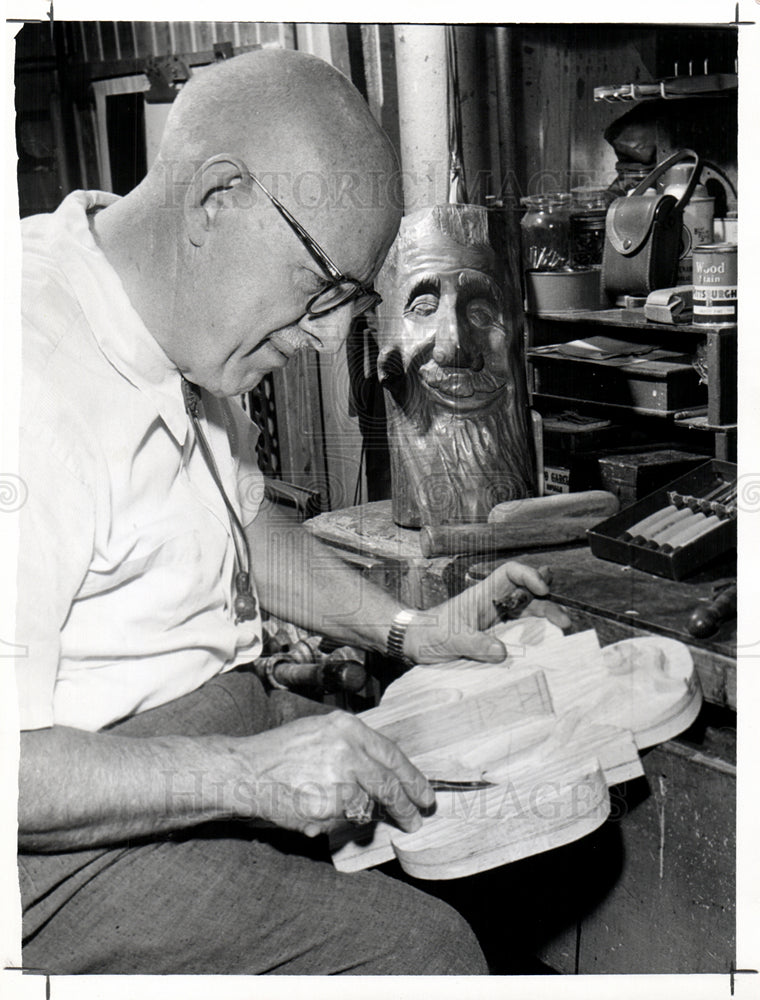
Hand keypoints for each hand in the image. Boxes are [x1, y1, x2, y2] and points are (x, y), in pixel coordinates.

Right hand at [234, 710, 432, 837]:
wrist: (247, 770)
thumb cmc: (282, 752)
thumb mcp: (321, 732)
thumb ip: (354, 748)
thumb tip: (387, 775)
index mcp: (348, 728)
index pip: (393, 756)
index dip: (413, 778)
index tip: (425, 795)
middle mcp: (347, 751)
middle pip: (389, 785)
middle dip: (406, 806)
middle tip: (414, 820)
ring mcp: (337, 780)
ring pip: (367, 805)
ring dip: (364, 814)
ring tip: (344, 809)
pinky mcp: (325, 807)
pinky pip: (344, 819)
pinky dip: (338, 820)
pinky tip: (320, 810)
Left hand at [402, 561, 570, 664]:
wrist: (416, 644)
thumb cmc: (430, 633)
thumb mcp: (451, 639)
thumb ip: (475, 644)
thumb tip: (501, 653)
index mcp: (482, 595)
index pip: (510, 573)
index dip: (529, 575)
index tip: (542, 589)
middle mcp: (492, 604)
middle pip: (526, 594)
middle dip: (547, 602)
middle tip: (562, 620)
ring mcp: (495, 620)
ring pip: (526, 613)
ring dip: (545, 619)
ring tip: (562, 629)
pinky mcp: (494, 636)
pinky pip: (519, 632)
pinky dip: (534, 636)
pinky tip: (546, 645)